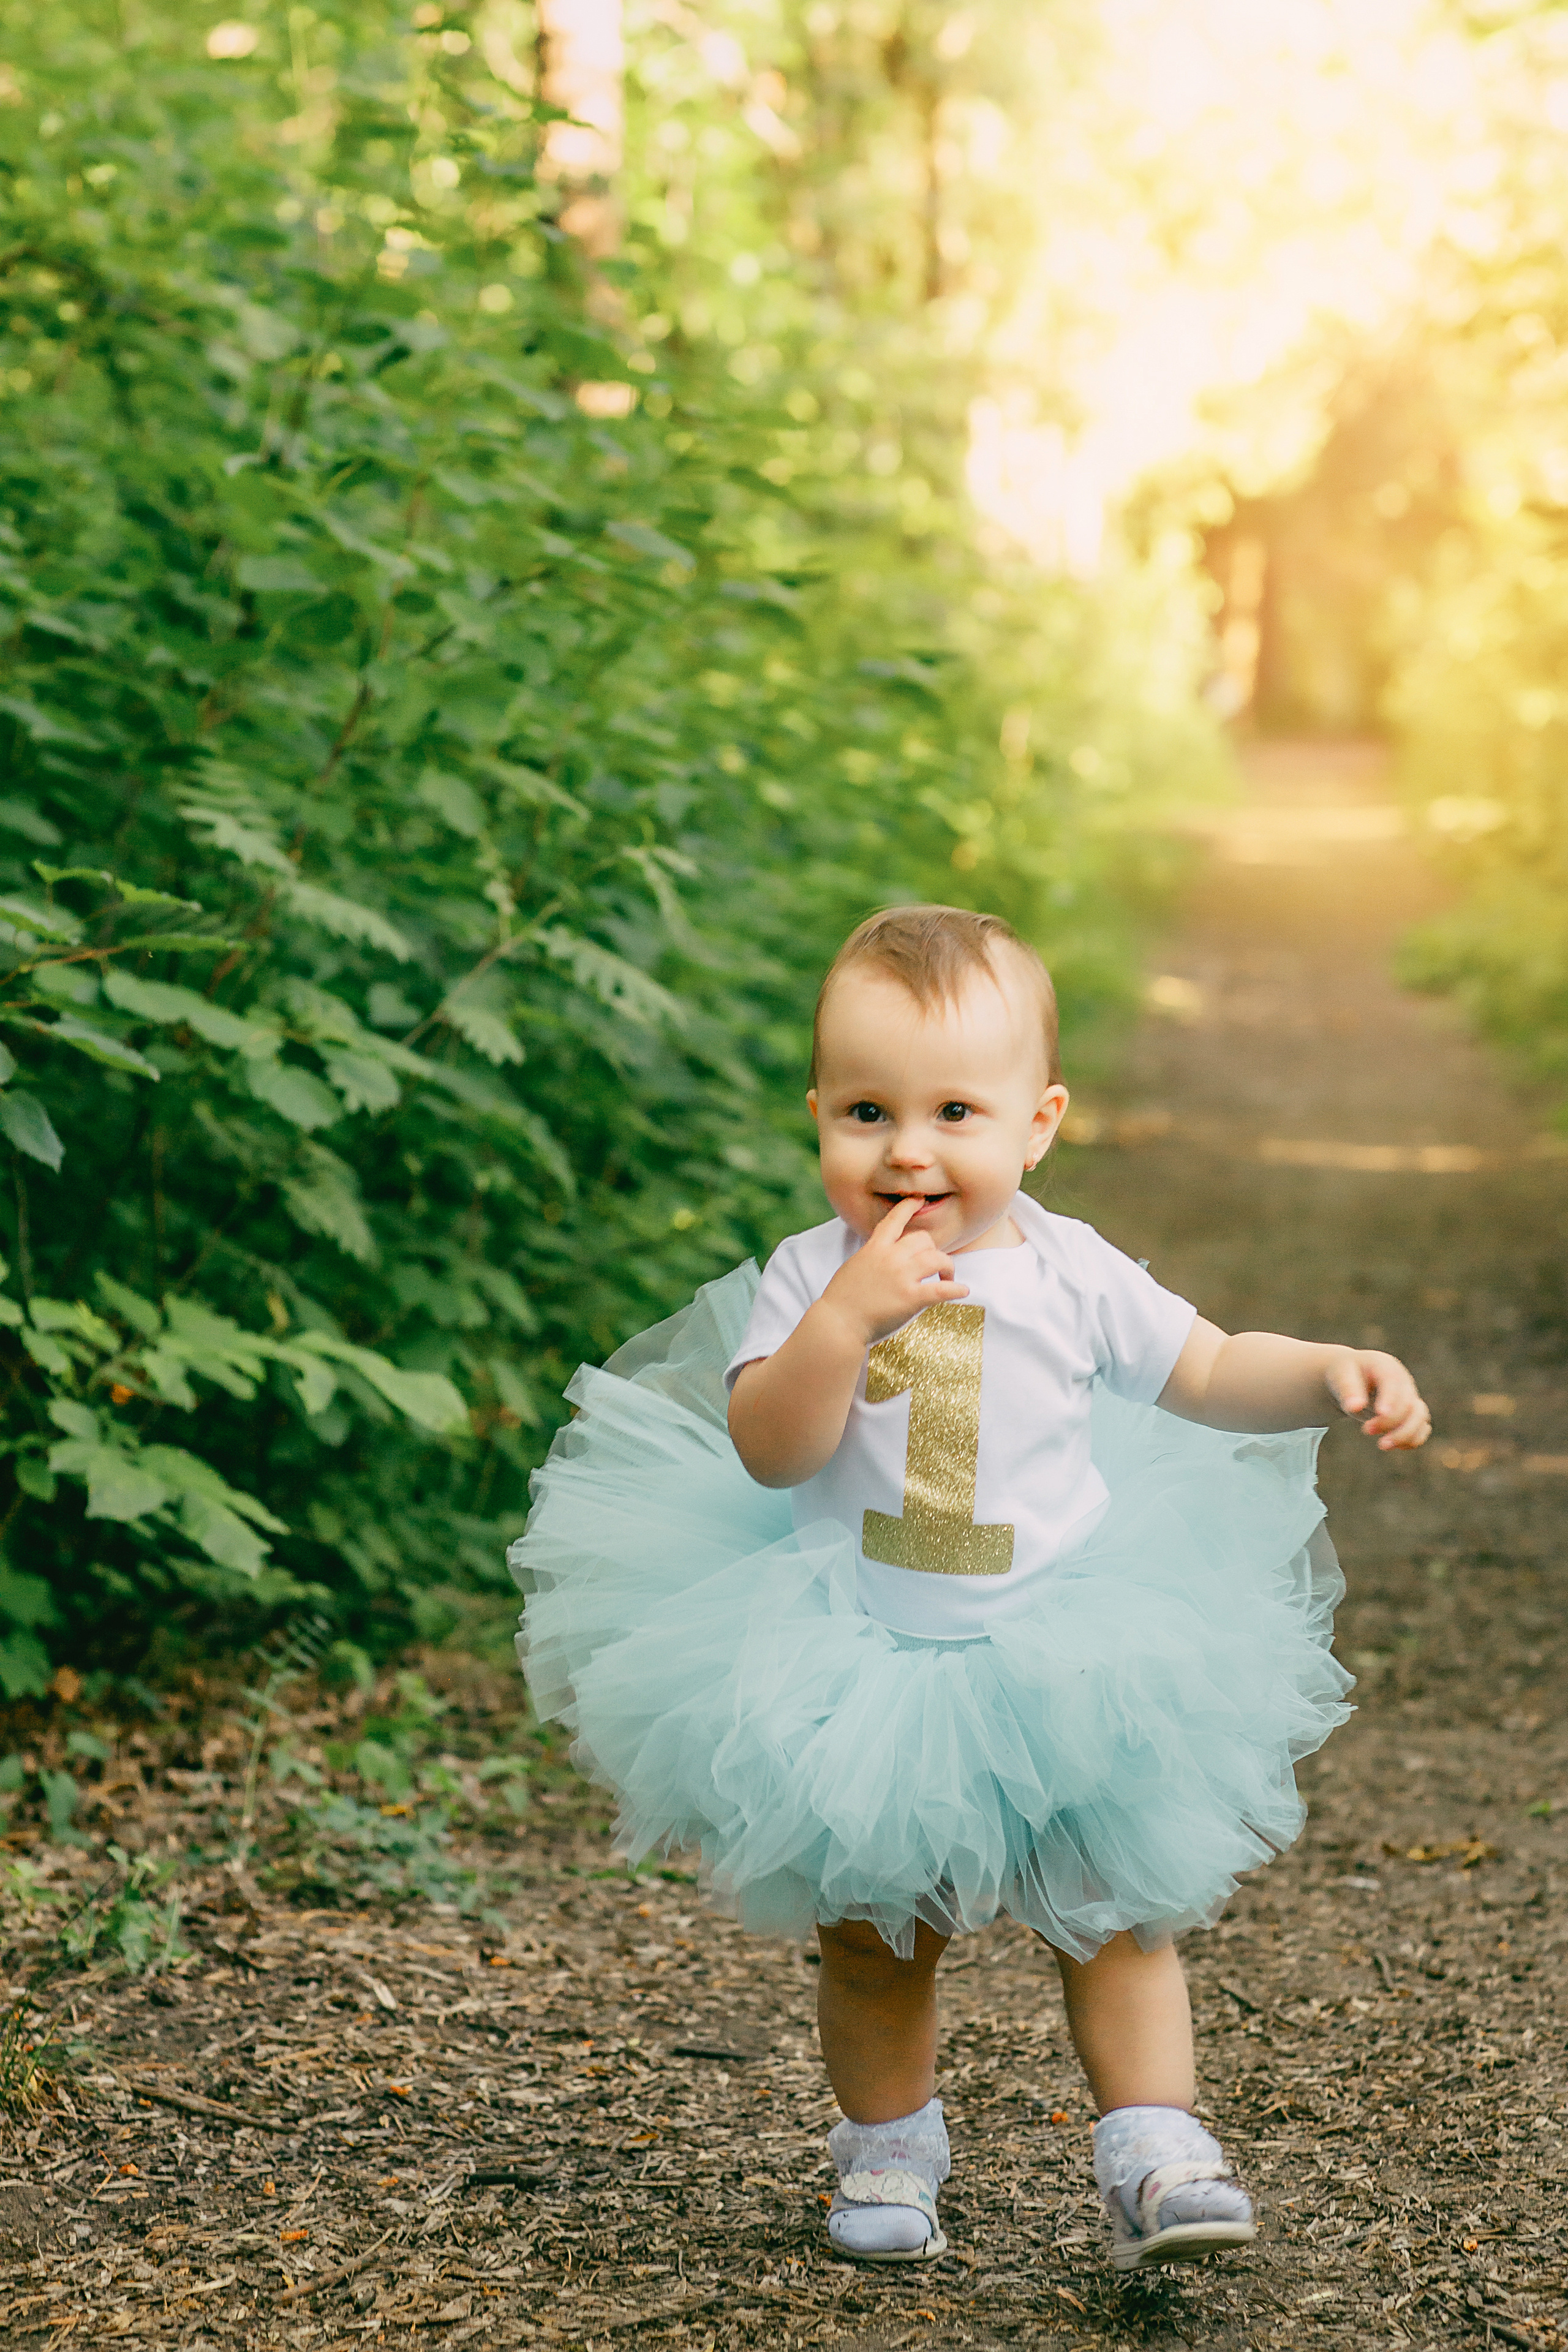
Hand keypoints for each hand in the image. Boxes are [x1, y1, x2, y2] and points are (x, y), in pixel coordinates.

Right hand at [820, 1194, 970, 1347]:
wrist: (838, 1323)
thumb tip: (885, 1256)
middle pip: (924, 1239)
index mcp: (874, 1248)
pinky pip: (942, 1289)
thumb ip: (872, 1257)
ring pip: (937, 1258)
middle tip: (935, 1265)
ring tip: (948, 1278)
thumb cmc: (842, 1299)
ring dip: (947, 1267)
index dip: (908, 1207)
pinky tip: (962, 1291)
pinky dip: (956, 1289)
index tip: (919, 1200)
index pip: (894, 1220)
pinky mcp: (911, 1298)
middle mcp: (890, 1257)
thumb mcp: (854, 1266)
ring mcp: (902, 1277)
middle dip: (933, 1250)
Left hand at [1325, 1349, 1431, 1450]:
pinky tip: (1394, 1446)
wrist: (1351, 1377)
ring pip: (1420, 1417)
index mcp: (1385, 1366)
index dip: (1390, 1399)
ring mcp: (1409, 1397)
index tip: (1380, 1414)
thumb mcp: (1340, 1375)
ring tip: (1382, 1445)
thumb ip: (1347, 1389)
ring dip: (1405, 1434)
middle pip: (1408, 1403)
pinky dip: (1412, 1439)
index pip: (1393, 1382)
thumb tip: (1355, 1407)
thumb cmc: (1345, 1373)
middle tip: (1365, 1430)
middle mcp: (1403, 1381)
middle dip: (1390, 1421)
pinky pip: (1421, 1428)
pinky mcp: (1410, 1413)